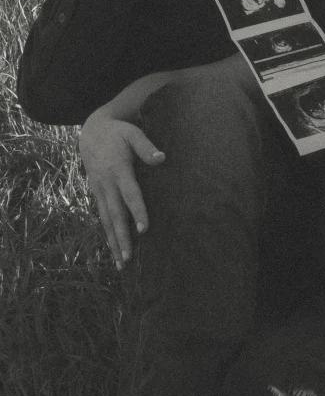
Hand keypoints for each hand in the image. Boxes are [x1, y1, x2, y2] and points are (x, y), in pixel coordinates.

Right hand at [79, 111, 165, 268]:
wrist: (91, 131)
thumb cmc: (118, 132)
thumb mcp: (132, 133)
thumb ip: (146, 146)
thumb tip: (162, 158)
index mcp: (118, 169)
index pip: (130, 194)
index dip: (137, 211)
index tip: (144, 229)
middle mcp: (107, 183)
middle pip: (116, 214)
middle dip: (122, 237)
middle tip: (129, 258)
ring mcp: (99, 190)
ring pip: (107, 220)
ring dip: (114, 242)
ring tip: (121, 264)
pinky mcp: (97, 194)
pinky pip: (103, 217)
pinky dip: (108, 235)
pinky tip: (114, 251)